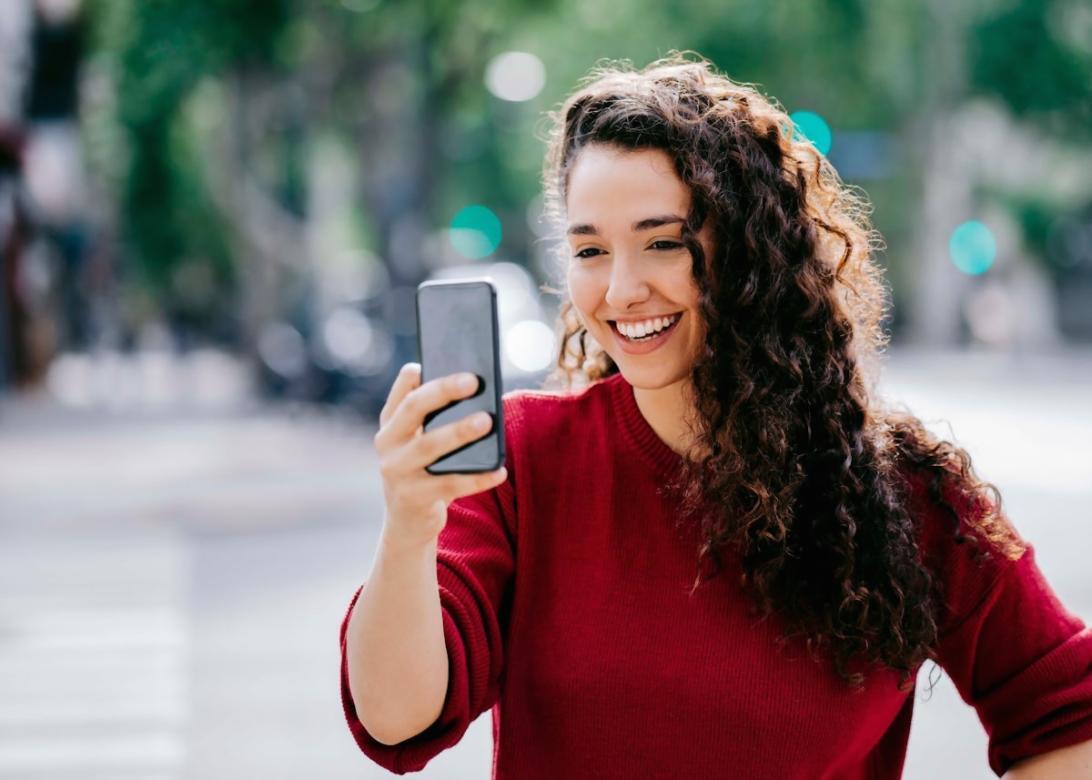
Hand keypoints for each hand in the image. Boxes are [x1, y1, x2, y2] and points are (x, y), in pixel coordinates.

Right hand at [373, 363, 506, 549]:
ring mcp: (397, 473)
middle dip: (443, 392)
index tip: (435, 360)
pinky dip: (477, 478)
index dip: (414, 376)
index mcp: (390, 424)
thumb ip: (435, 417)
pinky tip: (499, 471)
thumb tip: (476, 389)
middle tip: (473, 381)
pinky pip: (449, 485)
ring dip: (459, 432)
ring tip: (487, 421)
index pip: (401, 393)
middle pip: (414, 410)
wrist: (408, 522)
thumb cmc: (424, 470)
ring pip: (430, 446)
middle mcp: (386, 445)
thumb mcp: (420, 441)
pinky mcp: (413, 499)